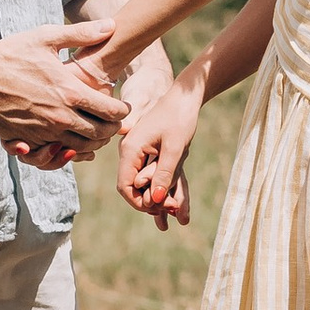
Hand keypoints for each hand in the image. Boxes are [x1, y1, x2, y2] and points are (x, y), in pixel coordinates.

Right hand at [0, 21, 125, 155]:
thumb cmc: (9, 52)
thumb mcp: (45, 37)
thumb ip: (81, 34)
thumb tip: (112, 24)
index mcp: (70, 92)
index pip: (110, 111)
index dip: (122, 111)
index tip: (122, 107)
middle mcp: (59, 117)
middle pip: (99, 134)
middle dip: (111, 130)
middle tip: (113, 123)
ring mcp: (42, 132)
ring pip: (79, 148)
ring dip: (91, 143)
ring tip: (94, 132)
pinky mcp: (26, 141)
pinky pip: (54, 154)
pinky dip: (66, 149)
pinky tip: (68, 138)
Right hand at [117, 62, 203, 232]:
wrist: (184, 97)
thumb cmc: (179, 118)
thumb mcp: (174, 148)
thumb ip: (164, 174)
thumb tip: (156, 200)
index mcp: (130, 150)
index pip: (125, 186)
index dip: (139, 203)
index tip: (159, 211)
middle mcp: (130, 153)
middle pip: (134, 187)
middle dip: (152, 202)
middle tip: (174, 212)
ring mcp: (139, 152)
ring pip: (145, 183)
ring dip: (160, 196)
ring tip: (178, 212)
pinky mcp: (149, 152)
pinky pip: (154, 174)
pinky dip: (164, 186)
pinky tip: (179, 200)